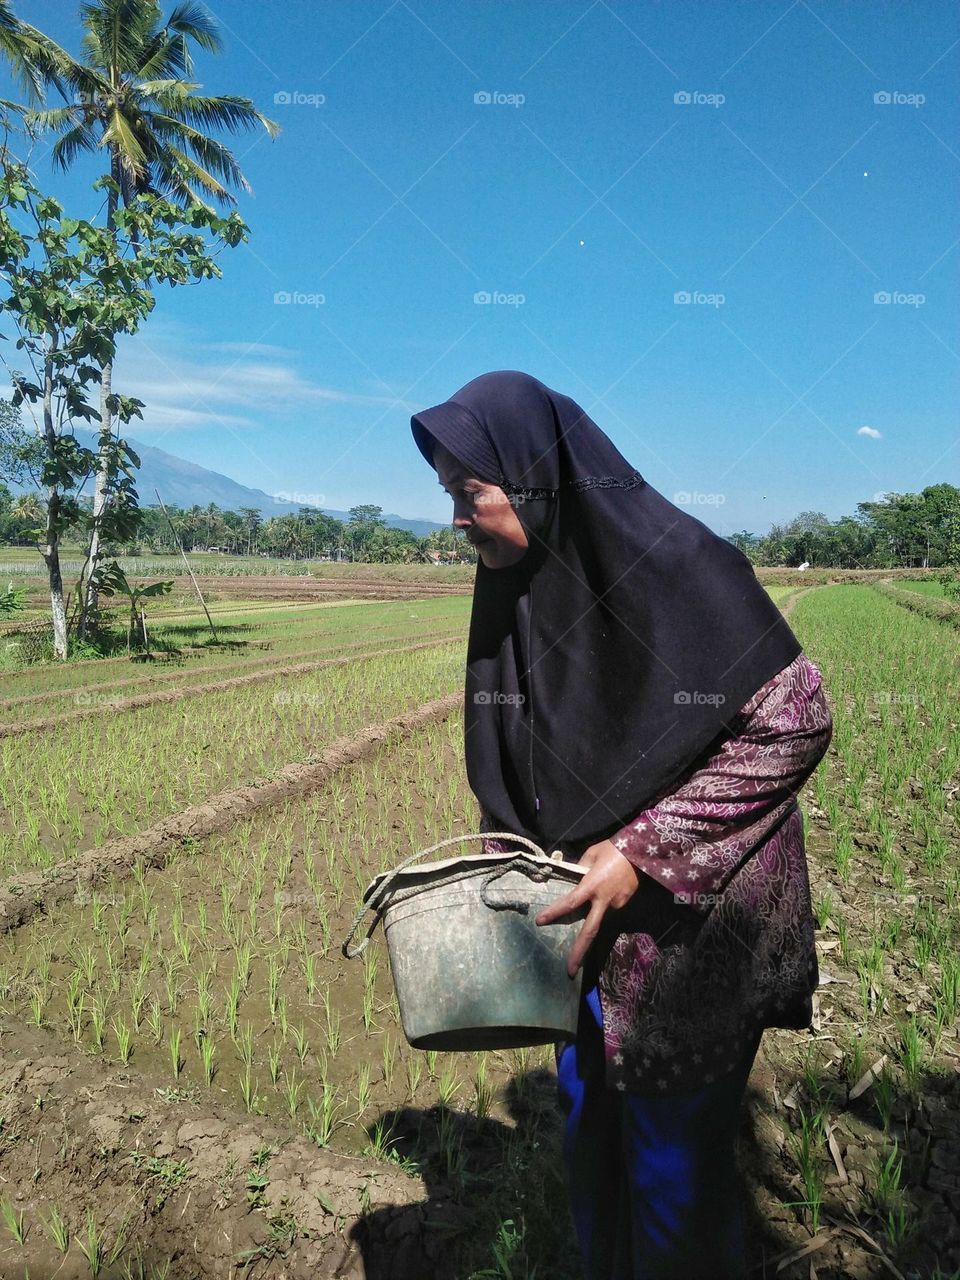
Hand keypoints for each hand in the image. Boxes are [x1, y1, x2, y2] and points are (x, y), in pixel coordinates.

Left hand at [535, 838, 639, 976]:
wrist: (643, 852)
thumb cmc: (615, 849)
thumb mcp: (592, 853)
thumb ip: (580, 868)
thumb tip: (574, 877)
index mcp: (592, 885)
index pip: (570, 902)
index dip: (554, 912)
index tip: (539, 921)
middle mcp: (604, 900)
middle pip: (590, 931)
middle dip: (579, 952)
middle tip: (570, 971)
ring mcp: (616, 904)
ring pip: (599, 916)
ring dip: (593, 915)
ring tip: (598, 899)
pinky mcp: (625, 903)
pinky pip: (609, 907)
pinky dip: (604, 902)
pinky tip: (609, 886)